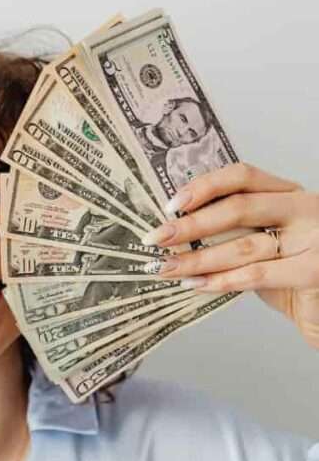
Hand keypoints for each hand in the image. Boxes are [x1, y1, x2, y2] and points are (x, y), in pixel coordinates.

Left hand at [141, 163, 318, 349]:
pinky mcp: (313, 271)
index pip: (243, 175)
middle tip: (158, 237)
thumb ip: (235, 228)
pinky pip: (256, 275)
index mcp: (289, 192)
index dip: (205, 185)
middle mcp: (304, 208)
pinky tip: (196, 284)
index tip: (172, 203)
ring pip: (242, 245)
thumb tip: (177, 226)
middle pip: (238, 207)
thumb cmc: (293, 269)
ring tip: (167, 267)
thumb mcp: (267, 239)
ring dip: (198, 258)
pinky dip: (221, 281)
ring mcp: (312, 239)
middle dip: (191, 224)